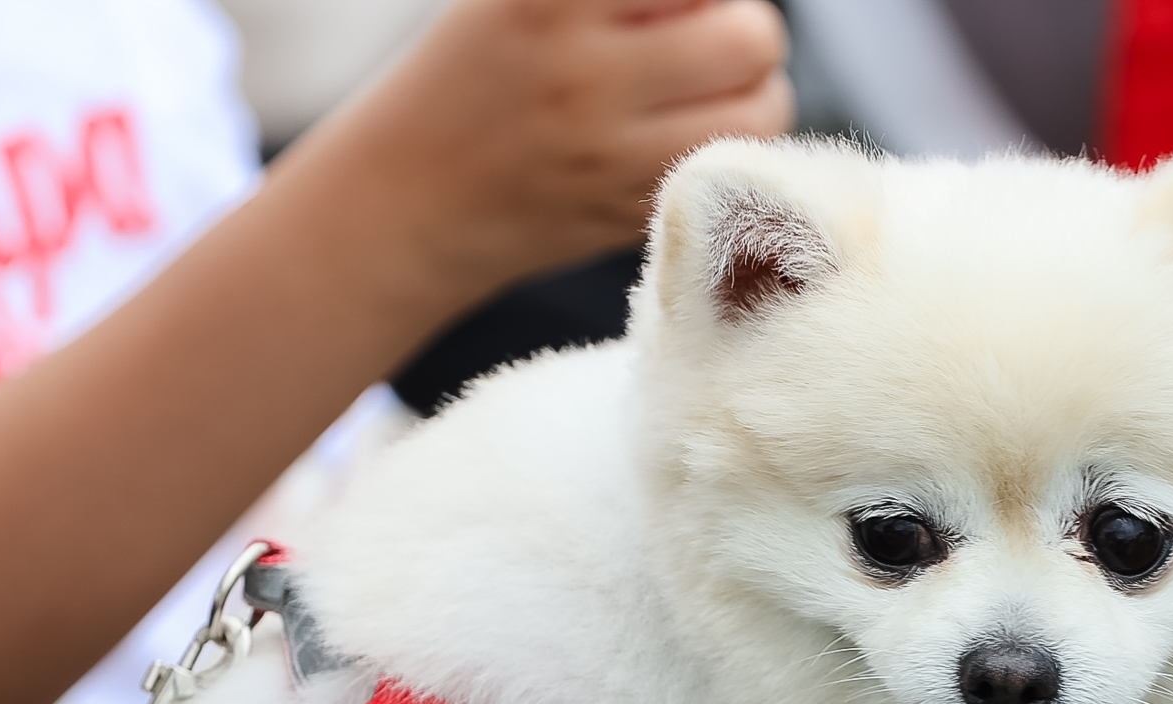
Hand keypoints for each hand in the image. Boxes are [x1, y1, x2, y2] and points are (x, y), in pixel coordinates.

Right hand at [277, 0, 793, 319]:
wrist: (410, 198)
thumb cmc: (477, 74)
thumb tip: (716, 3)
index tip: (683, 7)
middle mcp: (585, 73)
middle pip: (750, 36)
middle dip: (744, 29)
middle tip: (711, 35)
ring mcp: (612, 153)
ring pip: (762, 112)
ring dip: (756, 93)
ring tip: (713, 87)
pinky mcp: (632, 213)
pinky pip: (733, 170)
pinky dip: (731, 148)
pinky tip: (688, 132)